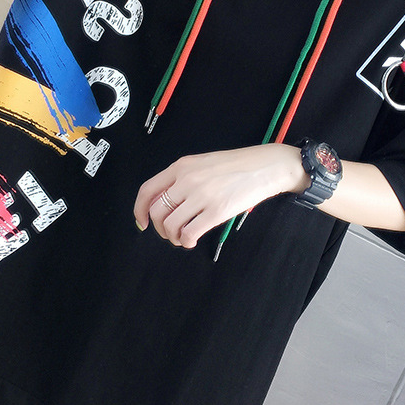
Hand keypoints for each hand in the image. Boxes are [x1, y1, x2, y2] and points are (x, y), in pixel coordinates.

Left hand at [133, 144, 307, 247]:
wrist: (265, 167)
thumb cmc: (236, 166)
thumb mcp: (202, 163)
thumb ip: (182, 178)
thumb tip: (166, 203)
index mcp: (181, 166)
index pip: (147, 190)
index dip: (139, 210)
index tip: (142, 222)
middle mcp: (187, 180)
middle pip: (157, 211)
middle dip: (159, 228)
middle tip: (170, 233)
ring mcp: (201, 195)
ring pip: (170, 225)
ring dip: (172, 237)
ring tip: (183, 237)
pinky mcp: (216, 211)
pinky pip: (189, 233)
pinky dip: (186, 241)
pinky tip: (192, 240)